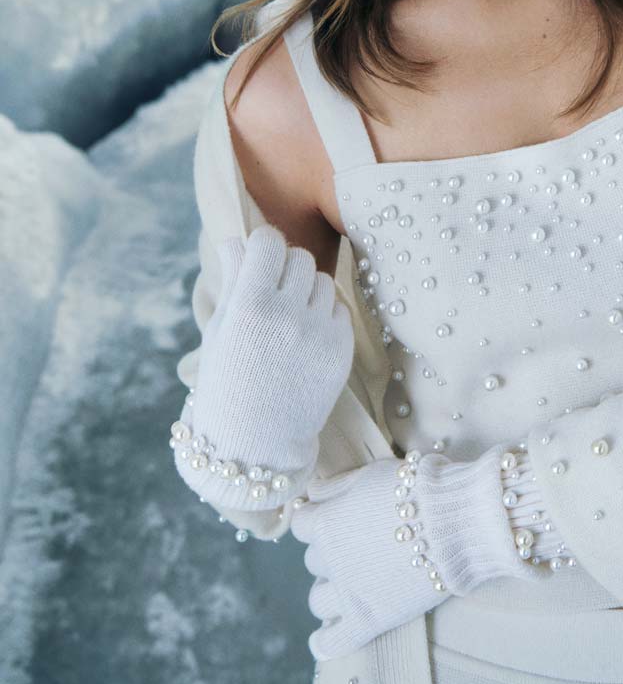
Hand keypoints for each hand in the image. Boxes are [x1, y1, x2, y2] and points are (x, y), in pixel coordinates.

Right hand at [174, 225, 354, 504]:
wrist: (255, 444)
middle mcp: (287, 315)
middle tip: (273, 291)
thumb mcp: (219, 331)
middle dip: (285, 267)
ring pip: (322, 280)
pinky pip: (339, 309)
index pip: (268, 242)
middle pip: (299, 257)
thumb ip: (233, 281)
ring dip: (307, 290)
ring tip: (288, 319)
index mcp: (249, 307)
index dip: (262, 246)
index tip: (258, 257)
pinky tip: (305, 338)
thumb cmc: (226, 382)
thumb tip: (238, 239)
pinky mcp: (342, 349)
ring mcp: (319, 333)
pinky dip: (324, 315)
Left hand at [290, 444, 526, 659]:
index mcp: (326, 522)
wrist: (454, 520)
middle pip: (314, 560)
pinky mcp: (368, 620)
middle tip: (358, 546)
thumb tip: (311, 496)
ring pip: (318, 599)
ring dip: (329, 590)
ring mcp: (348, 593)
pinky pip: (333, 641)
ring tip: (351, 584)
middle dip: (331, 552)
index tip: (333, 518)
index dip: (318, 518)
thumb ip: (335, 486)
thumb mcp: (370, 474)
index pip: (302, 523)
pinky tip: (324, 638)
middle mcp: (330, 559)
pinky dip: (324, 642)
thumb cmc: (416, 489)